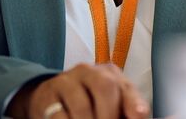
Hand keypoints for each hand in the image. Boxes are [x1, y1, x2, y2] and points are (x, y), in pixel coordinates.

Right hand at [8, 63, 149, 118]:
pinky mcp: (47, 96)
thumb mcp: (110, 103)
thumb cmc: (88, 102)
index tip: (138, 116)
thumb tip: (138, 116)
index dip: (134, 103)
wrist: (49, 97)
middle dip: (109, 115)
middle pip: (105, 87)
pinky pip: (60, 115)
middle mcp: (88, 72)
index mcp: (109, 74)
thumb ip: (126, 109)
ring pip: (82, 105)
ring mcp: (65, 81)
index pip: (125, 87)